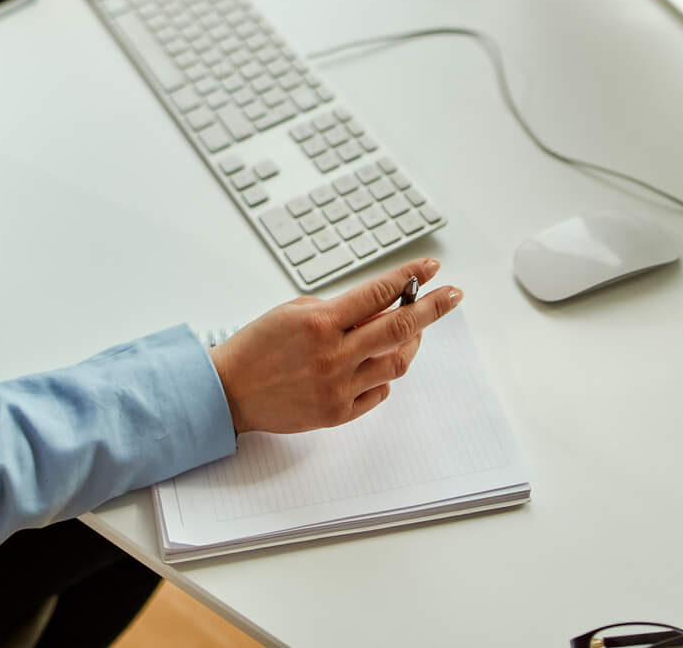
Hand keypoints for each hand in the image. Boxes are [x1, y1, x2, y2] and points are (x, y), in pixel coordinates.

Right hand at [208, 258, 460, 434]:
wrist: (230, 391)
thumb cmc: (258, 345)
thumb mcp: (295, 311)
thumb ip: (339, 309)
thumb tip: (381, 306)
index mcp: (321, 323)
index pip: (378, 293)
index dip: (409, 278)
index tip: (430, 268)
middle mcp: (334, 356)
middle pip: (400, 329)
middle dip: (432, 308)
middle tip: (452, 295)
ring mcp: (338, 388)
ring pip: (396, 364)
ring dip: (411, 344)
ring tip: (412, 332)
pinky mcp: (337, 413)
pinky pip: (378, 392)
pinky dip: (383, 375)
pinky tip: (376, 364)